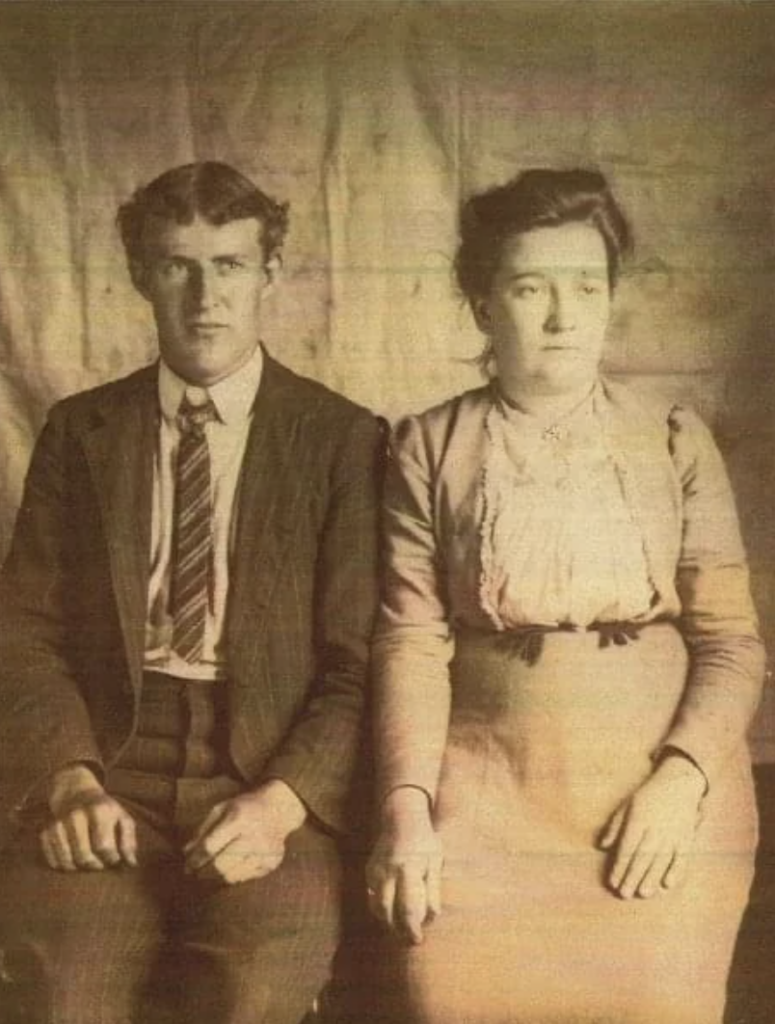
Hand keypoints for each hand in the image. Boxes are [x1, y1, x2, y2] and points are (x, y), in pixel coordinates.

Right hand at [41, 764, 136, 870]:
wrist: (75, 790)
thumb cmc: (103, 809)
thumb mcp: (121, 817)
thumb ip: (129, 840)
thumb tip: (131, 864)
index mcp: (99, 810)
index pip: (103, 846)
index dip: (111, 859)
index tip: (114, 859)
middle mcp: (76, 816)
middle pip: (84, 856)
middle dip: (95, 865)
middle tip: (100, 864)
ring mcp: (58, 823)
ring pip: (67, 861)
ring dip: (79, 867)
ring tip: (87, 860)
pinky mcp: (45, 832)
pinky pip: (52, 861)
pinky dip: (63, 865)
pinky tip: (72, 858)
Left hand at [183, 779, 305, 884]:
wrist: (279, 808)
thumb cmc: (245, 807)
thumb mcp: (221, 809)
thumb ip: (203, 830)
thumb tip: (186, 853)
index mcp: (238, 819)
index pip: (210, 847)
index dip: (195, 860)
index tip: (187, 867)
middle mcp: (254, 836)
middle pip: (220, 866)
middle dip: (204, 872)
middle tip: (197, 874)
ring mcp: (265, 851)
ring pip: (232, 876)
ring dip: (218, 877)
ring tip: (213, 871)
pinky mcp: (272, 862)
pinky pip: (246, 878)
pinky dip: (235, 876)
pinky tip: (233, 867)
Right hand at [366, 787, 442, 944]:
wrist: (401, 818)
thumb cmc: (424, 842)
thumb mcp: (436, 862)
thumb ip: (433, 890)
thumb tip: (430, 918)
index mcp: (410, 869)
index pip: (408, 908)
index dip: (412, 929)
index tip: (417, 940)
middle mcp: (389, 871)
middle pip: (387, 911)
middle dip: (397, 930)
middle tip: (408, 940)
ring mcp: (376, 871)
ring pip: (376, 906)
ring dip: (388, 922)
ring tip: (401, 928)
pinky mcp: (369, 871)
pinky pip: (372, 897)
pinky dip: (381, 908)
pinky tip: (392, 912)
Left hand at [599, 755, 705, 899]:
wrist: (679, 783)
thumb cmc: (648, 796)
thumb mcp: (627, 805)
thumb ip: (614, 826)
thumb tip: (602, 846)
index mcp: (638, 820)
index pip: (627, 848)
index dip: (619, 866)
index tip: (612, 882)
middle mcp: (655, 829)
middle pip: (642, 857)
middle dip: (632, 877)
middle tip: (624, 894)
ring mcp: (673, 834)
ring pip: (661, 861)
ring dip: (651, 878)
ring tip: (642, 893)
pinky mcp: (687, 839)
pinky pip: (682, 858)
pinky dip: (676, 871)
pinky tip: (668, 884)